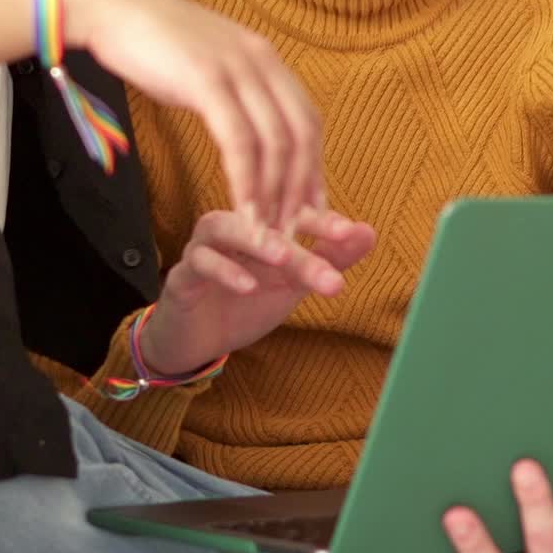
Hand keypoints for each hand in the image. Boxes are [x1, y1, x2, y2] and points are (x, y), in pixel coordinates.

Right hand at [65, 0, 323, 226]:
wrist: (111, 8)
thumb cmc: (152, 41)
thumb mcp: (209, 63)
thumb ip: (234, 92)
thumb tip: (246, 130)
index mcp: (264, 56)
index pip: (307, 117)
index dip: (314, 164)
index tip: (311, 203)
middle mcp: (260, 60)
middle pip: (301, 133)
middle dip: (301, 186)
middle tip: (294, 227)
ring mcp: (236, 68)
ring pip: (274, 141)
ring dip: (275, 192)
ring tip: (267, 228)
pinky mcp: (207, 80)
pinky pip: (238, 140)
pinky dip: (245, 179)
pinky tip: (243, 206)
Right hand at [140, 206, 376, 375]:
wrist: (198, 340)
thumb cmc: (247, 303)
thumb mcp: (293, 284)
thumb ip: (329, 259)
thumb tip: (369, 233)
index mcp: (258, 226)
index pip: (292, 213)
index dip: (322, 221)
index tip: (351, 232)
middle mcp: (231, 227)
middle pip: (263, 221)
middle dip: (299, 239)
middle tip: (328, 254)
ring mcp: (204, 247)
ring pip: (226, 229)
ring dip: (256, 241)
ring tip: (284, 256)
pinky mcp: (183, 273)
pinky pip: (200, 262)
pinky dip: (224, 271)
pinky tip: (247, 285)